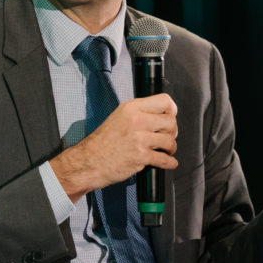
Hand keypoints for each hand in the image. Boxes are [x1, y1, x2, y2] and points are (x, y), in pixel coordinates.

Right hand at [51, 93, 178, 201]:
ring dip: (171, 148)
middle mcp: (137, 120)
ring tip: (166, 150)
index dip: (172, 110)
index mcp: (132, 108)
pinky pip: (165, 159)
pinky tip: (168, 162)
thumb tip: (161, 115)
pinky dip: (170, 162)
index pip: (164, 101)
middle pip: (171, 121)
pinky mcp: (141, 156)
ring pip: (170, 141)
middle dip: (172, 132)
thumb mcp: (119, 117)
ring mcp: (139, 138)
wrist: (89, 161)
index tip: (171, 117)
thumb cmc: (102, 142)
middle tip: (167, 137)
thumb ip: (139, 113)